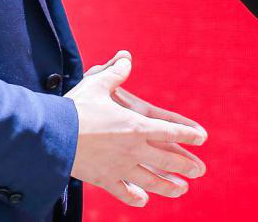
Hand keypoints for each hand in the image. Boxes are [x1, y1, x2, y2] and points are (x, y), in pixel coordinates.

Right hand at [67, 51, 206, 206]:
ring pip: (151, 180)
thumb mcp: (97, 83)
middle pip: (167, 159)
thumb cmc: (76, 106)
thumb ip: (115, 73)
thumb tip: (126, 57)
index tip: (202, 138)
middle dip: (185, 165)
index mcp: (136, 124)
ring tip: (182, 189)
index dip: (188, 134)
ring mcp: (120, 166)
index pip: (169, 130)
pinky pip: (124, 191)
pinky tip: (143, 201)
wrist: (54, 134)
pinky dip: (134, 197)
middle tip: (200, 170)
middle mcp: (133, 148)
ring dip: (169, 186)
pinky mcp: (104, 178)